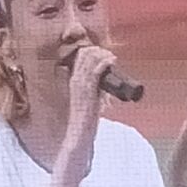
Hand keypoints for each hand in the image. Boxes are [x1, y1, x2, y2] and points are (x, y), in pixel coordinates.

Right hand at [59, 45, 115, 177]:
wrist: (80, 134)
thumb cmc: (86, 120)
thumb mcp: (90, 102)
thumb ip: (95, 93)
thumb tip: (103, 88)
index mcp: (74, 82)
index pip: (80, 58)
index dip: (92, 52)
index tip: (104, 53)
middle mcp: (75, 81)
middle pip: (84, 55)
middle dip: (99, 51)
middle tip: (109, 55)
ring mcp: (81, 85)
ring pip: (90, 60)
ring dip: (103, 55)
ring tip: (112, 57)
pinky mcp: (88, 91)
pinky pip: (96, 70)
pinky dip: (105, 62)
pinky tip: (111, 61)